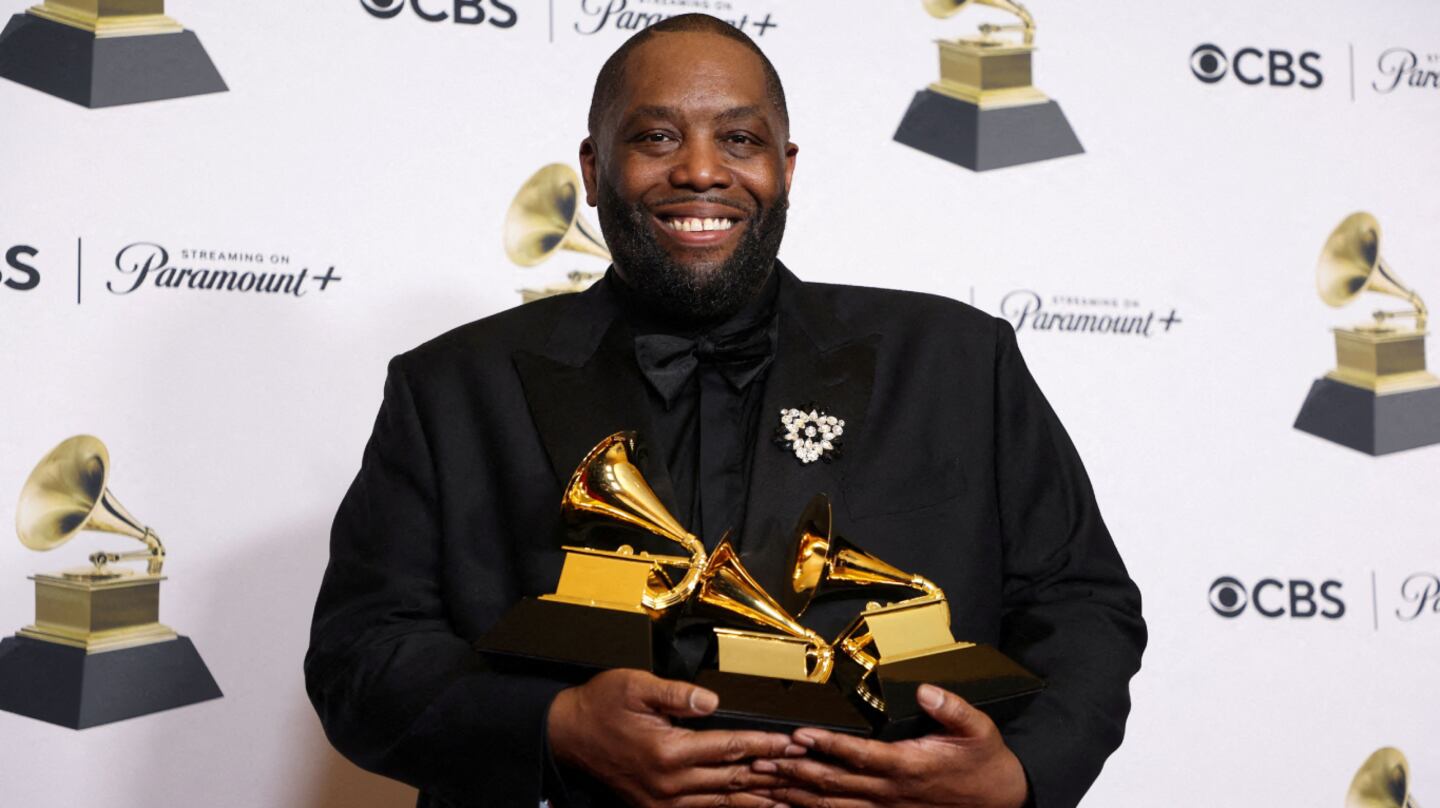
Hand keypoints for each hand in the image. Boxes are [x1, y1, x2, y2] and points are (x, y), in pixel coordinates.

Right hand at [547, 668, 803, 806]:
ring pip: (723, 803)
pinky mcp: (656, 807)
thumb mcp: (635, 686)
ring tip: (791, 799)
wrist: (566, 735)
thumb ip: (677, 694)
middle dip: (772, 773)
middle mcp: (669, 783)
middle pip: (733, 780)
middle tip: (805, 771)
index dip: (765, 745)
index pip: (730, 748)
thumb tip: (713, 701)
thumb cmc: (600, 705)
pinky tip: (752, 806)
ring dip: (758, 800)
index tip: (793, 744)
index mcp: (668, 751)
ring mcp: (663, 801)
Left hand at [751, 684, 1027, 807]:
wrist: (999, 803)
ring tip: (763, 781)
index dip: (828, 745)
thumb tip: (926, 688)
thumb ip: (951, 707)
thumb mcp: (978, 729)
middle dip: (794, 771)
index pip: (860, 755)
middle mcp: (891, 791)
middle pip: (834, 783)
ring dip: (795, 793)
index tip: (799, 735)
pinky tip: (787, 805)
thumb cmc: (984, 763)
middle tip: (761, 759)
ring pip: (831, 804)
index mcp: (909, 765)